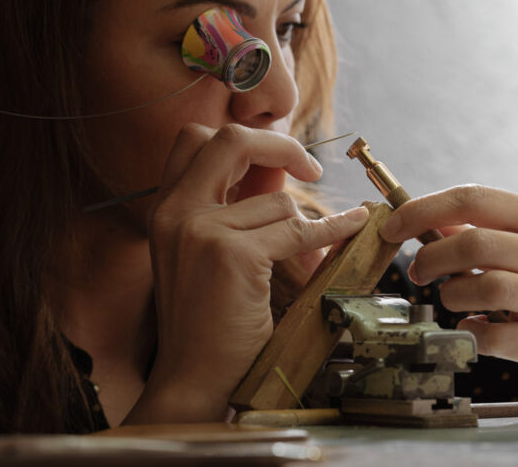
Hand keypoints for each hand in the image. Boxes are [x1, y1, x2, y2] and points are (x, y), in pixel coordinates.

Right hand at [131, 123, 368, 421]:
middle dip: (279, 144)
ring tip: (307, 258)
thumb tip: (282, 172)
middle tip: (310, 167)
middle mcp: (174, 211)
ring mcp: (200, 229)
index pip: (196, 138)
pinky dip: (332, 228)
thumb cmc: (205, 322)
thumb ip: (237, 208)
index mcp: (165, 208)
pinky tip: (352, 225)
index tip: (279, 158)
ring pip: (277, 201)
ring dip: (302, 227)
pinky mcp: (231, 254)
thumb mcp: (207, 253)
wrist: (192, 379)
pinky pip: (298, 230)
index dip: (245, 138)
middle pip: (230, 138)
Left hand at [379, 184, 517, 381]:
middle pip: (473, 244)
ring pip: (484, 287)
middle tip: (417, 271)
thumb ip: (478, 226)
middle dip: (431, 257)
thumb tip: (417, 221)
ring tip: (453, 298)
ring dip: (451, 294)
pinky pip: (493, 335)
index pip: (472, 198)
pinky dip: (470, 330)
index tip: (392, 226)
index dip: (423, 210)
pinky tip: (473, 325)